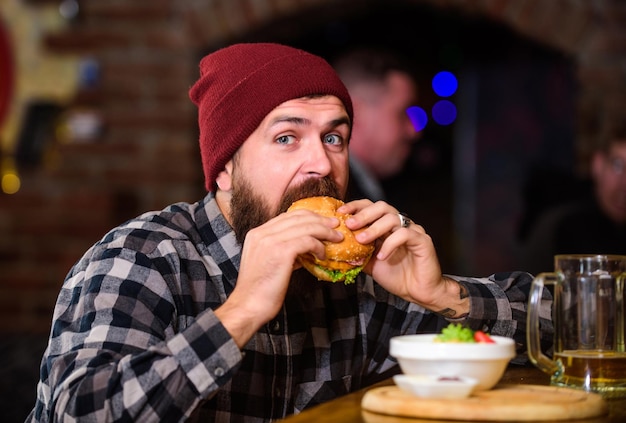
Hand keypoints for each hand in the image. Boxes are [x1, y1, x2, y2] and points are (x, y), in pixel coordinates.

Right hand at [216, 209, 341, 346]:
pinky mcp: (281, 252)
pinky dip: (319, 246)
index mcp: (257, 234)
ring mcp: (270, 241)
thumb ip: (283, 251)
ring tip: (336, 238)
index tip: (323, 222)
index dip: (308, 216)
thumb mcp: (268, 263)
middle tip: (335, 225)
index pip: (287, 216)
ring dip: (325, 231)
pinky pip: (307, 241)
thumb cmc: (260, 290)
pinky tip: (323, 255)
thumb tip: (305, 249)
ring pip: (305, 226)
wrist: (249, 306)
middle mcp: (262, 233)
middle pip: (298, 217)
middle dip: (320, 220)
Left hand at [338, 200, 466, 315]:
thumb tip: (338, 248)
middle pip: (382, 207)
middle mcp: (400, 224)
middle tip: (349, 224)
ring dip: (374, 228)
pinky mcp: (422, 240)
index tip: (340, 213)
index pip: (371, 207)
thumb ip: (357, 253)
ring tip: (361, 240)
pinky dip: (390, 244)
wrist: (416, 291)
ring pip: (392, 218)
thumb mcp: (370, 264)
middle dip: (363, 214)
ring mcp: (412, 230)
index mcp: (386, 226)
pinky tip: (381, 256)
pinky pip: (405, 234)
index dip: (356, 206)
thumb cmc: (396, 276)